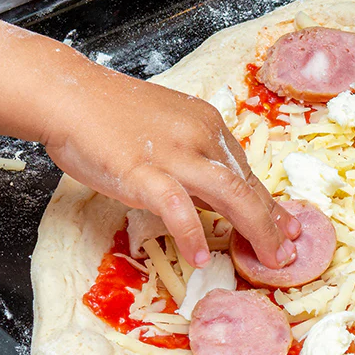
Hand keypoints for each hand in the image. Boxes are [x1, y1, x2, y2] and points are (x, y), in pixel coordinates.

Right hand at [43, 58, 299, 269]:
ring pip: (229, 194)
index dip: (267, 202)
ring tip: (266, 259)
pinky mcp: (143, 171)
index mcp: (205, 124)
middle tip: (286, 252)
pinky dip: (192, 233)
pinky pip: (177, 207)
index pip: (244, 170)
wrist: (68, 95)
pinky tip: (200, 257)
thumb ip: (190, 160)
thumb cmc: (108, 114)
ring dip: (254, 229)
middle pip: (246, 184)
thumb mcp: (164, 131)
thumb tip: (212, 199)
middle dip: (272, 222)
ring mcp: (173, 153)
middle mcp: (198, 135)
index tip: (285, 225)